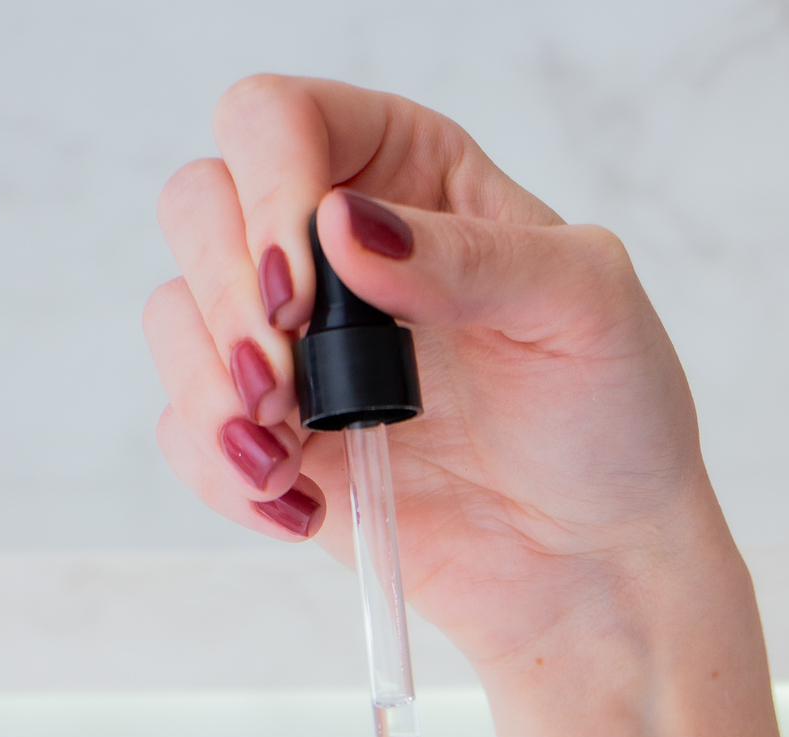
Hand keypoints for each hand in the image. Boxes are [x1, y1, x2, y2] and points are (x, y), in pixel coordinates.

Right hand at [144, 74, 705, 670]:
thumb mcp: (584, 307)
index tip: (304, 291)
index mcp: (411, 174)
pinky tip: (299, 508)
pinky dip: (222, 471)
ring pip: (176, 318)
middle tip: (285, 382)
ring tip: (286, 458)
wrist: (598, 563)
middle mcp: (336, 249)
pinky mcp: (281, 442)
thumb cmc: (613, 421)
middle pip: (200, 205)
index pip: (280, 122)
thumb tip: (343, 227)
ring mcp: (300, 349)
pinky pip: (188, 432)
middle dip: (225, 297)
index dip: (268, 189)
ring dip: (208, 390)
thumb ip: (469, 256)